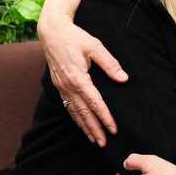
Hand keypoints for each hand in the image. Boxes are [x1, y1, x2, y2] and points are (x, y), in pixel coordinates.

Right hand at [38, 14, 127, 145]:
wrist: (52, 31)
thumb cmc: (75, 37)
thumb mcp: (95, 46)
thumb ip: (110, 64)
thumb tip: (124, 78)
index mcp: (78, 78)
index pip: (95, 103)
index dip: (105, 117)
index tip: (113, 128)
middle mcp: (68, 86)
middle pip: (83, 113)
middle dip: (94, 129)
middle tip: (104, 143)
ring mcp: (61, 87)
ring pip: (74, 112)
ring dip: (84, 127)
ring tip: (94, 140)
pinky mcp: (58, 86)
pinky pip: (67, 106)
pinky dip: (75, 118)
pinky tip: (81, 125)